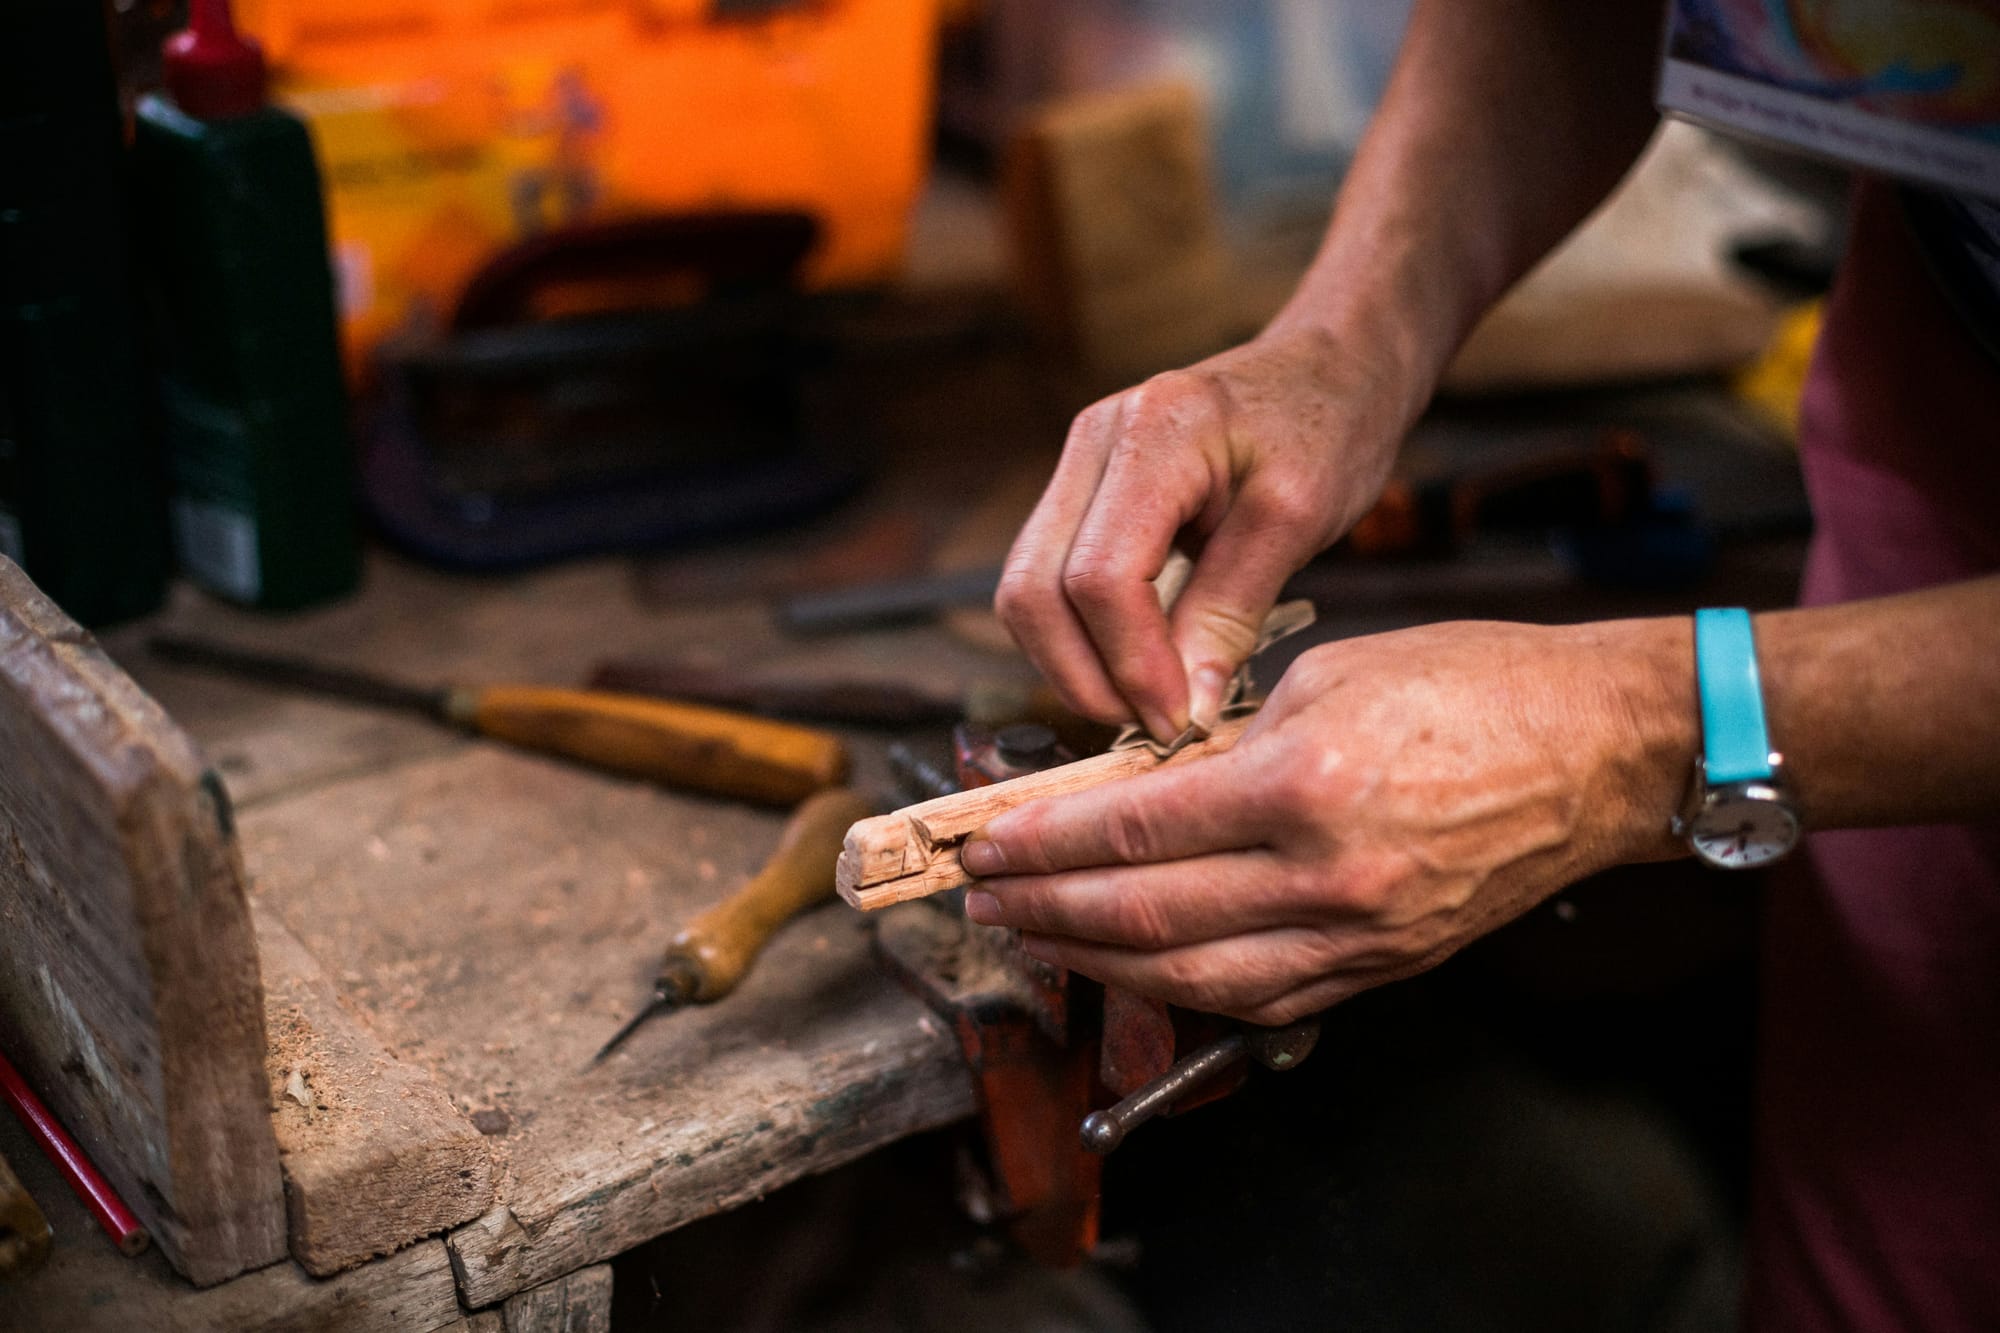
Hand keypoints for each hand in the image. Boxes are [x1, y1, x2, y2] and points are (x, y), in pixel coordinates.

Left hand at [959, 619, 1692, 1023]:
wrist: (1603, 748)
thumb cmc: (1477, 685)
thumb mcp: (1329, 674)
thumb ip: (1224, 741)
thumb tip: (1134, 785)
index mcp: (1304, 783)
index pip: (1134, 827)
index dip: (1044, 842)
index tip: (986, 840)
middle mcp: (1326, 876)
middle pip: (1146, 914)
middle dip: (1048, 908)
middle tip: (983, 898)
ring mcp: (1359, 936)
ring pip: (1193, 977)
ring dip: (1098, 962)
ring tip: (1036, 938)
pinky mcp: (1384, 968)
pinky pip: (1261, 1000)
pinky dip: (1182, 990)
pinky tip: (1133, 969)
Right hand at [995, 325, 1415, 741]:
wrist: (1330, 366)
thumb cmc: (1330, 424)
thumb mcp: (1300, 518)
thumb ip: (1232, 611)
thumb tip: (1181, 706)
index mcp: (1154, 434)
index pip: (1100, 576)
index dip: (1130, 663)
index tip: (1178, 719)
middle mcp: (1093, 440)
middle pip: (1034, 589)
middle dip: (1083, 675)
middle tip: (1151, 726)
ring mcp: (1078, 463)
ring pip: (1027, 592)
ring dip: (1073, 662)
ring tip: (1145, 702)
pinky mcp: (1083, 492)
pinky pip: (1052, 581)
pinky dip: (1082, 636)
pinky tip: (1138, 666)